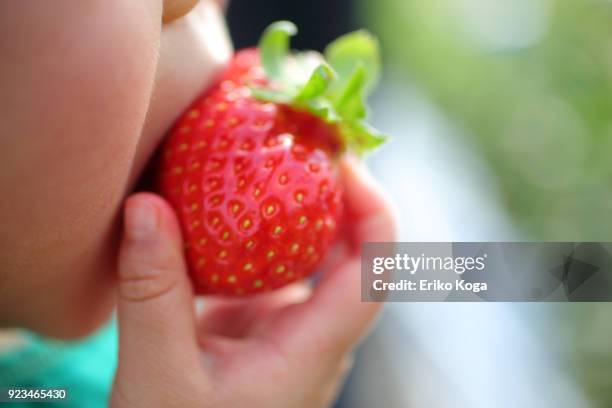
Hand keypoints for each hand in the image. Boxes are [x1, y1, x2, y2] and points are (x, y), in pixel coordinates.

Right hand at [110, 158, 395, 407]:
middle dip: (337, 193)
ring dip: (294, 209)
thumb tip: (144, 205)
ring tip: (266, 159)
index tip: (341, 160)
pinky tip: (220, 210)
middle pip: (353, 253)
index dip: (374, 209)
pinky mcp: (256, 332)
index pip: (378, 271)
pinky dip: (252, 234)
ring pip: (310, 260)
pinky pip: (268, 271)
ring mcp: (286, 334)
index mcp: (313, 352)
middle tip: (303, 140)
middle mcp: (313, 338)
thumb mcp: (157, 378)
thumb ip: (152, 293)